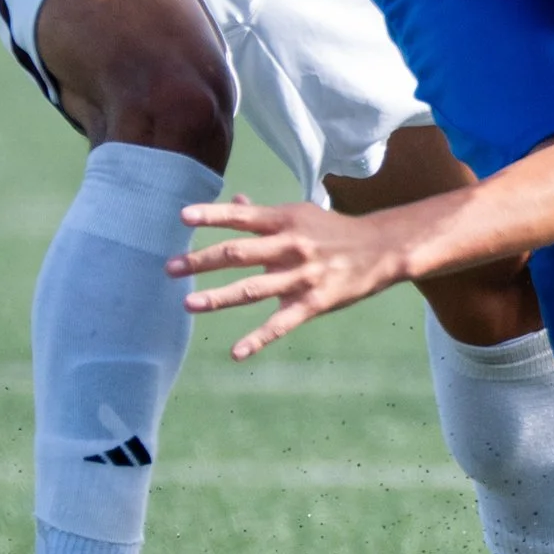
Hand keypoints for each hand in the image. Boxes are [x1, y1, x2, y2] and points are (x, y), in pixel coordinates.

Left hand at [169, 197, 422, 359]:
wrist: (383, 249)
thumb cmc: (335, 231)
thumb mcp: (303, 215)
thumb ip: (265, 214)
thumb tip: (235, 200)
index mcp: (287, 222)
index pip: (243, 217)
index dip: (213, 215)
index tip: (184, 217)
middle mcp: (292, 247)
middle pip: (239, 254)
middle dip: (202, 261)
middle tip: (170, 268)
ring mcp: (302, 277)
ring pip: (253, 289)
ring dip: (219, 297)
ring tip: (189, 303)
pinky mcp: (314, 303)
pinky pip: (282, 323)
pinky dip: (258, 339)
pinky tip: (236, 353)